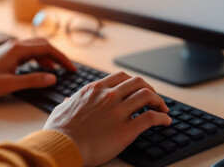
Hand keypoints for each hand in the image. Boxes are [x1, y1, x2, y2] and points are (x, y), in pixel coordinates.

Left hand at [0, 38, 75, 98]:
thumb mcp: (9, 84)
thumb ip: (32, 81)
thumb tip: (53, 78)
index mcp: (17, 50)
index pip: (47, 48)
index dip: (62, 58)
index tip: (71, 68)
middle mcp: (15, 46)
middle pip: (43, 45)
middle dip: (57, 55)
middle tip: (68, 68)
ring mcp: (11, 49)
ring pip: (36, 48)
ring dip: (48, 57)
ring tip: (56, 70)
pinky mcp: (7, 54)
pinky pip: (28, 52)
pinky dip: (38, 58)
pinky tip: (40, 68)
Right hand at [44, 72, 171, 165]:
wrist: (60, 147)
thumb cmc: (58, 131)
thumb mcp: (61, 109)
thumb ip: (69, 102)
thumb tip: (69, 99)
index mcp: (94, 90)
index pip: (121, 77)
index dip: (134, 82)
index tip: (138, 89)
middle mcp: (108, 96)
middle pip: (138, 83)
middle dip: (150, 89)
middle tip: (154, 98)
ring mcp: (118, 111)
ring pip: (147, 96)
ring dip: (159, 101)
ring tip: (163, 109)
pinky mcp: (125, 129)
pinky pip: (151, 118)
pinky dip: (162, 118)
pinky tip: (165, 121)